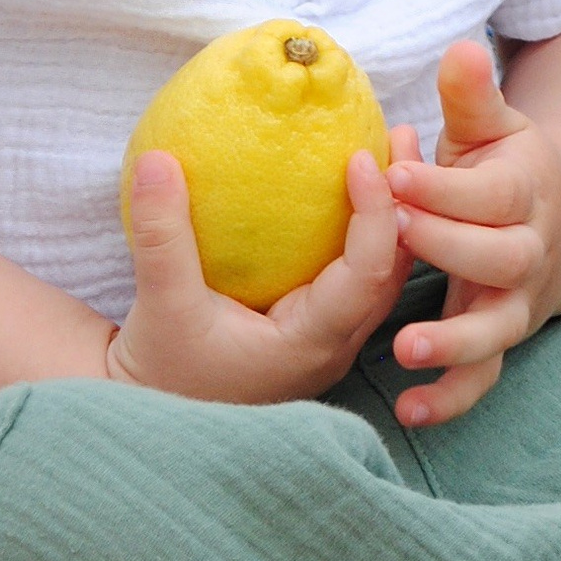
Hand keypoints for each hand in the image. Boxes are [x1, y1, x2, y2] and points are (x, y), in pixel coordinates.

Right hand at [105, 134, 415, 403]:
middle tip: (398, 135)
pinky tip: (352, 190)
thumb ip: (161, 235)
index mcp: (312, 342)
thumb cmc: (162, 372)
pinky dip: (365, 231)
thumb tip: (158, 160)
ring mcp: (331, 340)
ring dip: (390, 214)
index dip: (374, 212)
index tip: (359, 157)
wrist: (157, 425)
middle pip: (394, 267)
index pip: (368, 272)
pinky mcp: (317, 329)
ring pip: (383, 272)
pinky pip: (358, 275)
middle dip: (403, 200)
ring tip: (389, 150)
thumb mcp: (159, 303)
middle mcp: (336, 344)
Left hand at [383, 40, 560, 429]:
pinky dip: (451, 398)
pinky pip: (484, 380)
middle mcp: (527, 253)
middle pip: (499, 257)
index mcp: (524, 193)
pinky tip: (408, 410)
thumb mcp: (493, 129)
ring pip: (497, 329)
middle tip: (395, 235)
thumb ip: (471, 97)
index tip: (394, 173)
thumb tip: (459, 48)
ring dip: (454, 342)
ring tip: (405, 347)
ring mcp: (517, 303)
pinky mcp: (500, 339)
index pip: (489, 193)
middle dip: (447, 247)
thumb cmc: (503, 170)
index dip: (444, 185)